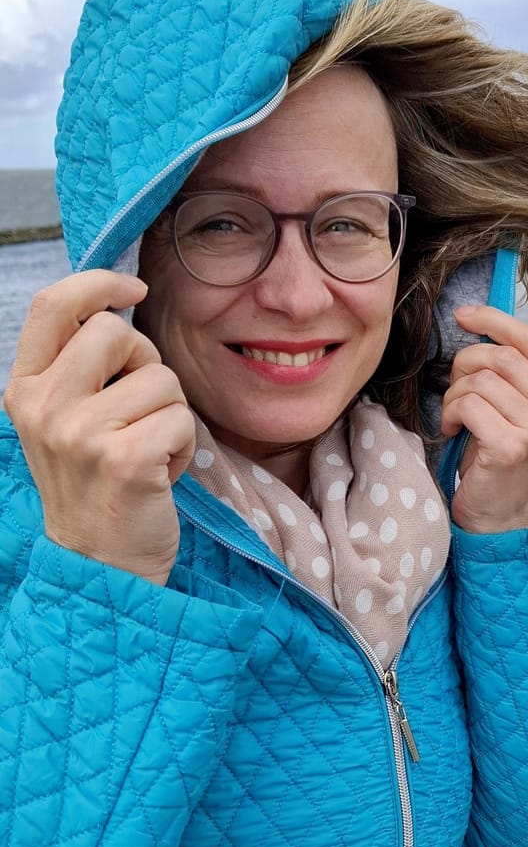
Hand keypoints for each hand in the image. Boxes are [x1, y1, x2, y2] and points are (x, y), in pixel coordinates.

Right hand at [4, 271, 195, 585]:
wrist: (100, 564)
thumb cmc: (96, 484)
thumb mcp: (65, 420)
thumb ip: (78, 368)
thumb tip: (115, 303)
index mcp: (25, 390)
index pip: (53, 305)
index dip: (99, 282)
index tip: (134, 288)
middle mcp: (44, 407)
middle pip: (117, 330)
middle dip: (147, 362)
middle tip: (141, 409)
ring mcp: (80, 433)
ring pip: (160, 376)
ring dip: (169, 412)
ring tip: (147, 450)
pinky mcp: (123, 459)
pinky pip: (181, 418)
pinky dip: (183, 445)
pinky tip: (160, 473)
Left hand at [439, 306, 527, 533]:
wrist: (496, 515)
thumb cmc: (493, 458)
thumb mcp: (509, 411)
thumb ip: (506, 375)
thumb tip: (474, 322)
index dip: (493, 319)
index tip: (462, 315)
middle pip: (500, 357)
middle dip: (464, 367)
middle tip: (455, 393)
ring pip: (481, 381)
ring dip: (454, 395)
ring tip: (455, 417)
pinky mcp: (513, 447)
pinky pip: (470, 405)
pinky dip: (452, 414)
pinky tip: (454, 431)